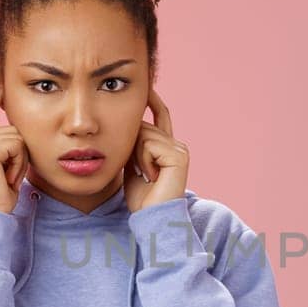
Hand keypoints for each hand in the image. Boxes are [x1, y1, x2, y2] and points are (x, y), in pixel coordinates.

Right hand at [0, 88, 29, 211]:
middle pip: (14, 128)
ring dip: (20, 161)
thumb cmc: (0, 195)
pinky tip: (6, 177)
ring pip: (18, 137)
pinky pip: (17, 145)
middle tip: (9, 176)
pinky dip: (18, 164)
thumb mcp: (6, 166)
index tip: (1, 86)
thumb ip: (8, 147)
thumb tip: (19, 132)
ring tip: (7, 178)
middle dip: (21, 154)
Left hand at [123, 89, 187, 212]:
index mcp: (167, 146)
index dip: (153, 101)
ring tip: (146, 176)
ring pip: (144, 134)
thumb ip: (134, 144)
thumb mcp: (132, 164)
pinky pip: (149, 144)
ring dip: (137, 155)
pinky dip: (143, 160)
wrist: (151, 219)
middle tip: (140, 171)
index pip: (161, 115)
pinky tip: (150, 176)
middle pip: (144, 125)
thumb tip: (128, 123)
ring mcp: (180, 150)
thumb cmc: (140, 197)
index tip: (146, 87)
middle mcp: (177, 145)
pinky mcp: (179, 156)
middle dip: (133, 145)